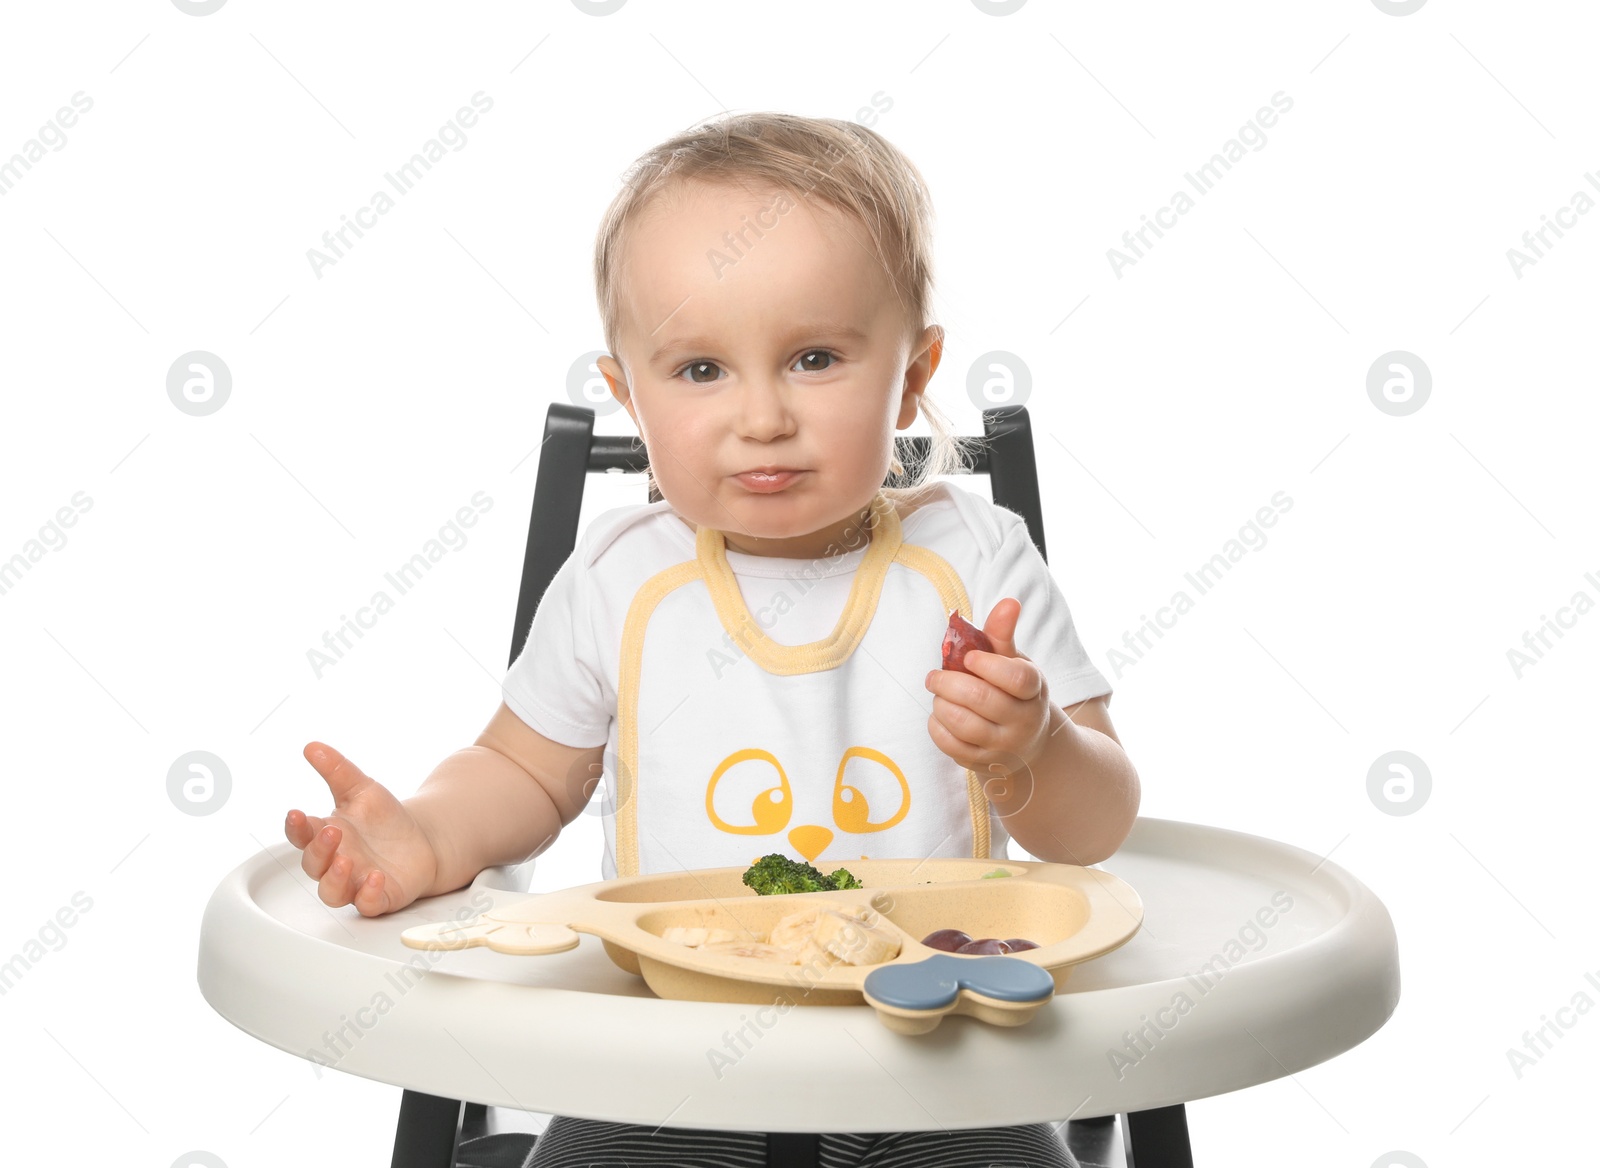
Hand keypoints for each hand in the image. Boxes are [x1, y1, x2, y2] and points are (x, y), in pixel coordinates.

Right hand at [285, 742, 441, 916]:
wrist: (422, 840)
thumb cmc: (384, 819)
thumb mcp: (362, 789)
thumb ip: (337, 769)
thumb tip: (312, 746)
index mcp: (326, 835)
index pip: (301, 835)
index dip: (295, 827)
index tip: (296, 813)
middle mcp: (335, 862)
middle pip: (313, 865)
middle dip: (319, 851)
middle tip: (332, 832)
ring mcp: (355, 882)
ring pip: (332, 892)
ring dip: (335, 879)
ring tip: (346, 861)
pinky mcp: (380, 897)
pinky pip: (368, 904)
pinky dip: (368, 895)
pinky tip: (375, 878)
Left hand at [924, 599, 1052, 780]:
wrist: (1025, 742)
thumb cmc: (1012, 692)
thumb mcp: (1013, 662)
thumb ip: (1003, 634)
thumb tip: (1008, 602)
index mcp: (1034, 690)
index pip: (1017, 677)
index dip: (988, 665)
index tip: (968, 658)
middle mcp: (1024, 721)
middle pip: (982, 700)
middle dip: (949, 683)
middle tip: (934, 676)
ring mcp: (1005, 746)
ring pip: (964, 724)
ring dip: (941, 704)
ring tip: (938, 695)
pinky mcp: (983, 763)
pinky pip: (951, 746)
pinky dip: (937, 727)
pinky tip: (938, 716)